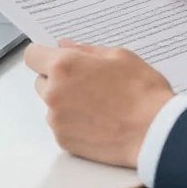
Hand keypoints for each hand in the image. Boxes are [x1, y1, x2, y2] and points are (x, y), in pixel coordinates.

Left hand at [24, 40, 173, 167]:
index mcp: (65, 66)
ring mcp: (57, 120)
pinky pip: (61, 125)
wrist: (154, 132)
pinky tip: (98, 120)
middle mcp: (54, 93)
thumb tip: (66, 46)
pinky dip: (73, 122)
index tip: (54, 57)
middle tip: (87, 81)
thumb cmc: (141, 91)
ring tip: (98, 103)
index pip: (32, 55)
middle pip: (41, 80)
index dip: (43, 55)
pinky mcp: (64, 142)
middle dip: (57, 78)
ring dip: (65, 101)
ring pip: (52, 104)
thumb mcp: (119, 56)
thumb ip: (86, 50)